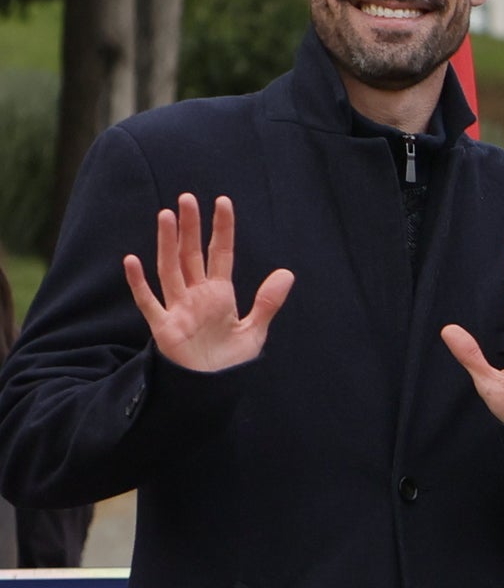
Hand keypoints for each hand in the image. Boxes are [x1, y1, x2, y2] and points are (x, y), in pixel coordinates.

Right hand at [122, 193, 288, 374]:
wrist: (212, 389)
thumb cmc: (230, 361)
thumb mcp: (255, 331)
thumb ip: (268, 302)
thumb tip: (287, 272)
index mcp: (220, 294)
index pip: (220, 253)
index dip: (222, 229)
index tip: (222, 202)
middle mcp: (196, 295)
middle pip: (191, 254)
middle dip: (190, 227)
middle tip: (187, 198)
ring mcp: (178, 308)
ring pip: (170, 269)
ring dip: (167, 243)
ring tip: (166, 216)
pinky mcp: (163, 327)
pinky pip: (149, 301)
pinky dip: (139, 282)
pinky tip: (132, 260)